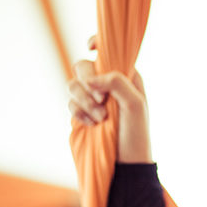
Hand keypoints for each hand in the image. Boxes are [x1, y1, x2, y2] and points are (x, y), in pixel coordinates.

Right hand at [67, 35, 152, 163]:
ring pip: (73, 85)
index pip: (108, 52)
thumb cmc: (136, 133)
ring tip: (100, 119)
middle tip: (101, 102)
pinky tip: (92, 125)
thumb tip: (92, 77)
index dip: (97, 43)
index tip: (90, 47)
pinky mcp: (81, 114)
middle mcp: (107, 84)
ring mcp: (92, 99)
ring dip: (83, 101)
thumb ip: (116, 82)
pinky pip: (70, 104)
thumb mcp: (134, 104)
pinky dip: (78, 113)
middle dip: (87, 82)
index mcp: (124, 76)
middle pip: (83, 66)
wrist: (125, 164)